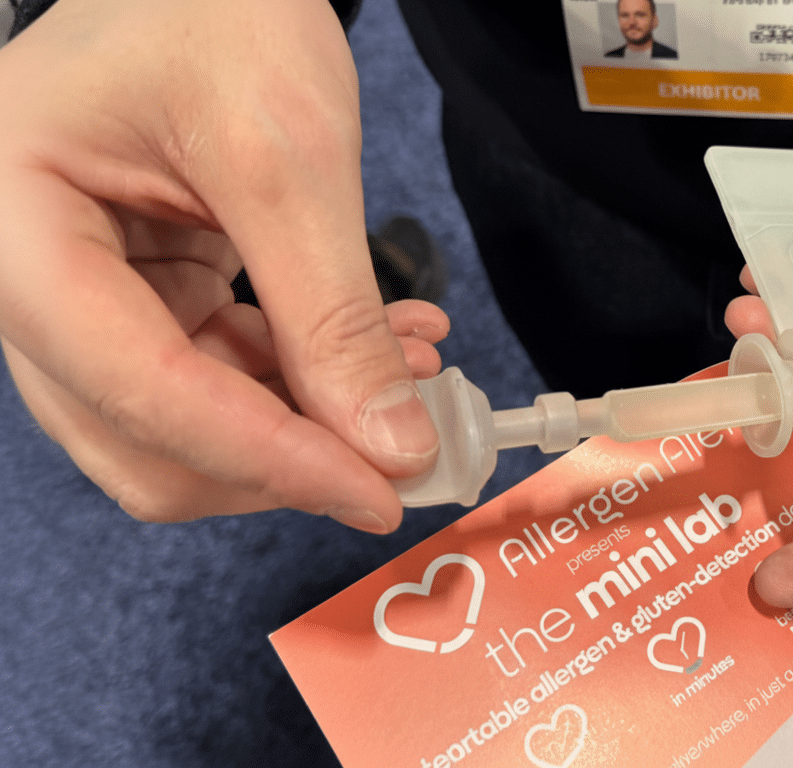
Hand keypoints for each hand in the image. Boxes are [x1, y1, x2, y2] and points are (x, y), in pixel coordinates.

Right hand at [0, 0, 443, 532]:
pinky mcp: (140, 296)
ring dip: (307, 424)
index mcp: (14, 225)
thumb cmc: (215, 9)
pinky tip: (385, 352)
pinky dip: (303, 382)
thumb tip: (387, 443)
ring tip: (413, 383)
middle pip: (143, 436)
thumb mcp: (285, 155)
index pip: (135, 385)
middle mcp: (28, 276)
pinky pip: (217, 378)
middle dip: (281, 461)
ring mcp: (84, 294)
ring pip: (187, 423)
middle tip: (399, 458)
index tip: (376, 492)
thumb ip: (331, 313)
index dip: (265, 458)